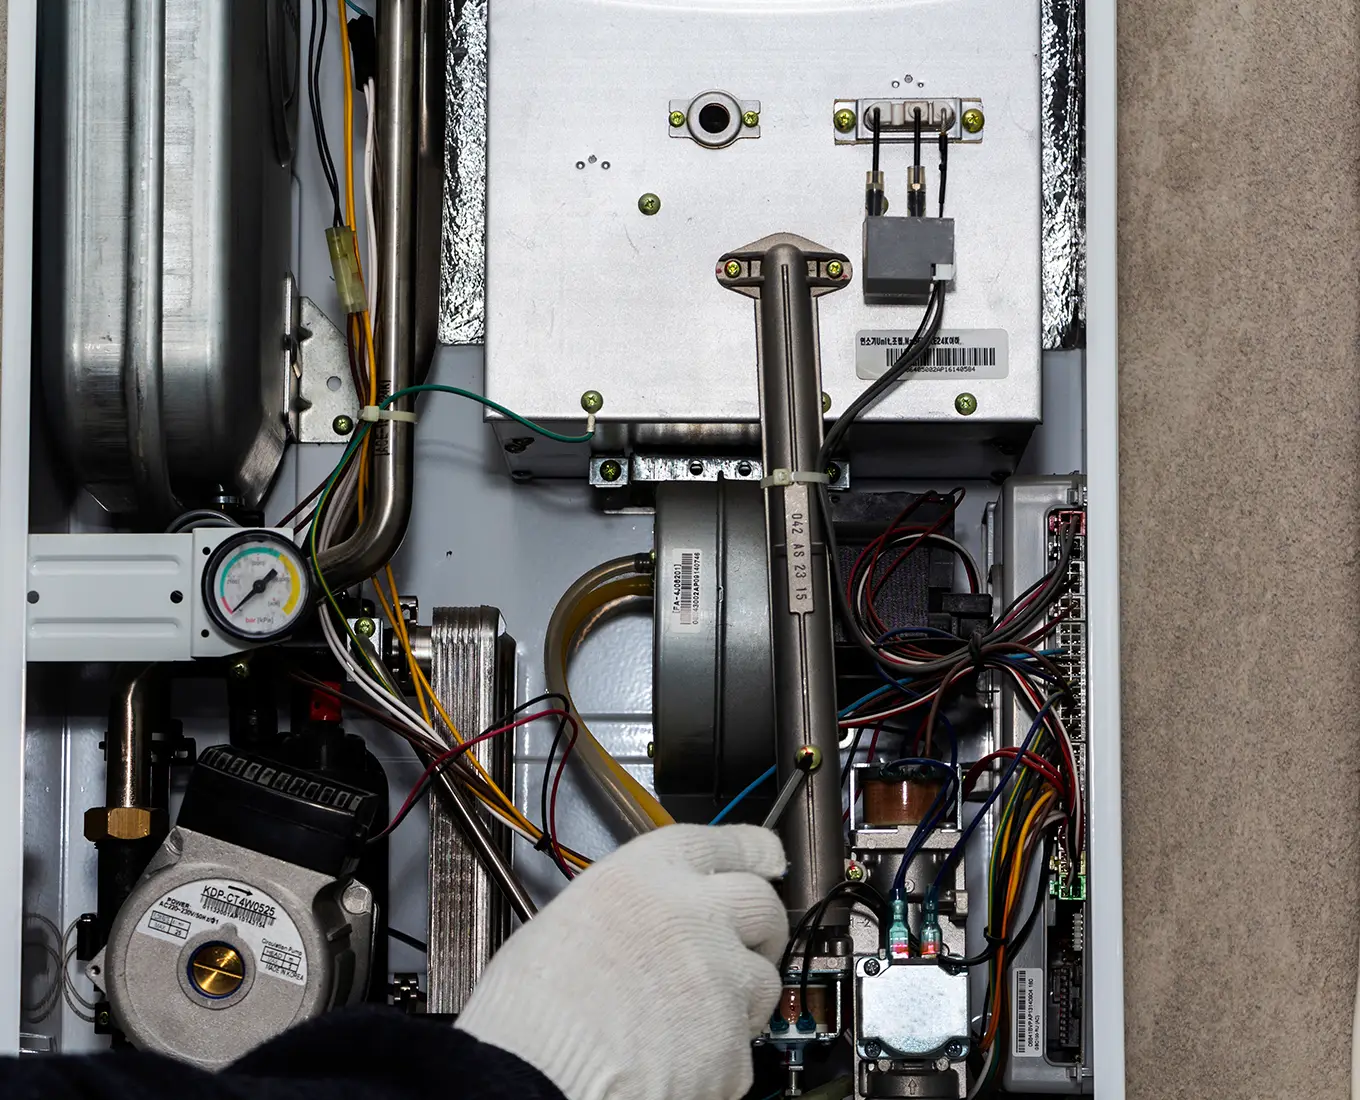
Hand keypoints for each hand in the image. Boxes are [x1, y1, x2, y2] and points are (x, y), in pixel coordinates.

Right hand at [457, 825, 786, 1099]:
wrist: (535, 1077)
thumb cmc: (531, 1009)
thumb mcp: (572, 918)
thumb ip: (629, 908)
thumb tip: (643, 923)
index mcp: (649, 874)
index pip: (729, 844)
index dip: (754, 851)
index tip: (766, 857)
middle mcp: (696, 916)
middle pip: (761, 904)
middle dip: (759, 925)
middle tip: (741, 942)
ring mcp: (722, 979)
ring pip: (762, 978)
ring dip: (741, 993)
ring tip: (692, 1014)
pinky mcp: (733, 1045)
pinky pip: (742, 1044)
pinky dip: (720, 1053)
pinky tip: (678, 1058)